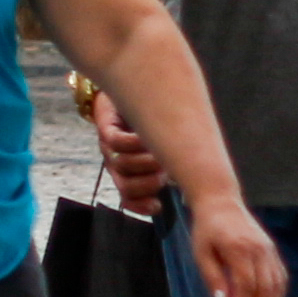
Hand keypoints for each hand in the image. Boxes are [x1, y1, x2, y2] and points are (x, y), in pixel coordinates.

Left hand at [90, 92, 168, 217]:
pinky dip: (134, 142)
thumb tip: (192, 190)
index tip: (158, 207)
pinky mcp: (105, 127)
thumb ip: (173, 169)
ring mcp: (109, 147)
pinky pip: (116, 142)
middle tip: (164, 174)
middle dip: (147, 184)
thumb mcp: (163, 150)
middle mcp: (117, 163)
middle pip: (125, 186)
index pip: (129, 198)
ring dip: (144, 162)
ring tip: (159, 152)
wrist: (127, 90)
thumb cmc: (149, 124)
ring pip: (122, 165)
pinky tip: (147, 137)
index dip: (140, 206)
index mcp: (129, 173)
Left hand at [182, 195, 290, 296]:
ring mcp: (270, 250)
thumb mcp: (201, 251)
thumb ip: (212, 276)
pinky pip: (281, 279)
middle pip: (265, 289)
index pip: (245, 285)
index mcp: (239, 248)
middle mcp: (259, 250)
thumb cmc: (207, 229)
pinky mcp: (274, 252)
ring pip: (276, 287)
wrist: (222, 202)